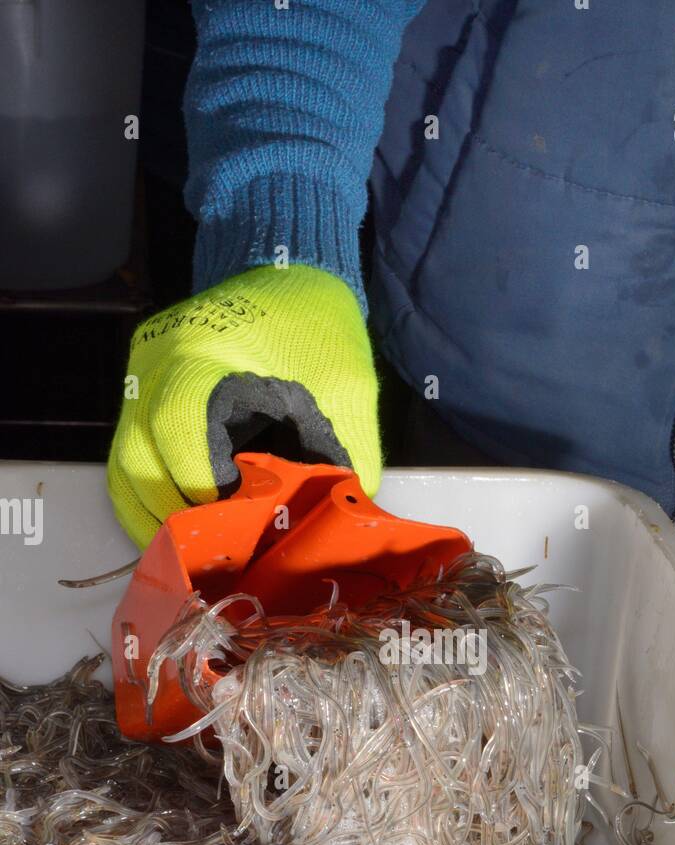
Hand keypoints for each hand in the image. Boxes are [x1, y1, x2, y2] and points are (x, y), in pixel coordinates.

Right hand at [108, 264, 380, 546]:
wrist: (280, 262)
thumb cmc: (313, 320)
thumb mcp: (346, 383)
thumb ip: (349, 451)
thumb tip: (342, 518)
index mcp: (200, 354)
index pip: (178, 431)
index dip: (204, 487)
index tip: (239, 518)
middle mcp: (153, 368)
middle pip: (136, 465)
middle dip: (177, 518)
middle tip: (221, 550)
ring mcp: (139, 381)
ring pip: (124, 471)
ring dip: (157, 518)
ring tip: (202, 549)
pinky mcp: (141, 395)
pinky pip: (132, 459)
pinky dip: (155, 498)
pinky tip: (191, 524)